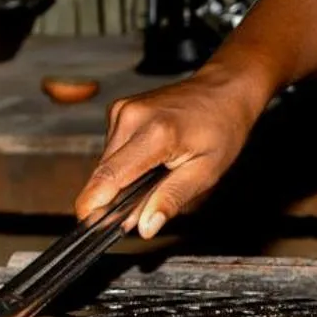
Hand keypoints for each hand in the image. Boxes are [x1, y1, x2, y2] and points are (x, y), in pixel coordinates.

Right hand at [74, 65, 270, 237]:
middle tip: (145, 203)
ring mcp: (123, 109)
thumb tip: (146, 227)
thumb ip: (172, 198)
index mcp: (155, 133)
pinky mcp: (120, 108)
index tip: (90, 225)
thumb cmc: (223, 126)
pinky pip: (113, 148)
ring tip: (158, 170)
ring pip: (106, 162)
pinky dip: (126, 160)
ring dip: (123, 177)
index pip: (108, 177)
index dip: (93, 206)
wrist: (226, 89)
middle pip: (104, 173)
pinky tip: (152, 156)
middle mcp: (132, 117)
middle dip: (116, 196)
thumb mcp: (206, 171)